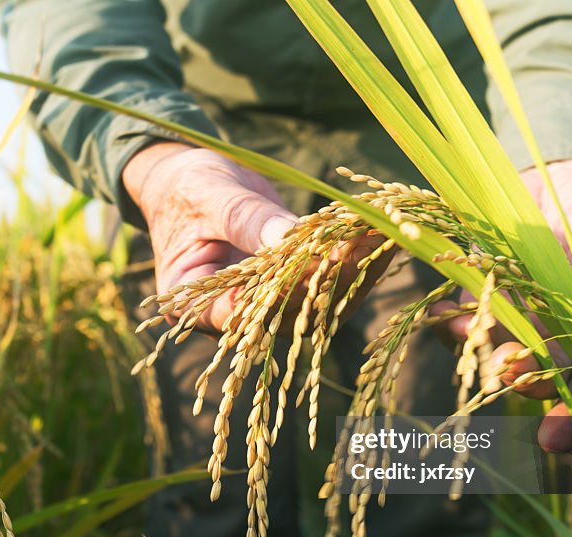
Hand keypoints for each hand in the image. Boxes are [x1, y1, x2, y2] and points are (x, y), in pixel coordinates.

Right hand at [123, 142, 389, 333]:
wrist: (189, 184)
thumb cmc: (186, 189)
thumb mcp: (208, 196)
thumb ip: (245, 220)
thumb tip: (288, 238)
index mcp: (196, 305)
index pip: (242, 313)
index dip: (282, 292)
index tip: (319, 262)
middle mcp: (235, 318)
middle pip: (289, 312)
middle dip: (331, 276)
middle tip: (366, 241)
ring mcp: (268, 307)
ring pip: (318, 303)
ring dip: (354, 269)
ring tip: (385, 232)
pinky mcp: (293, 289)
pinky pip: (328, 282)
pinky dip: (355, 257)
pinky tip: (380, 230)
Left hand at [434, 160, 571, 451]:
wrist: (550, 176)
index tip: (562, 433)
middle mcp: (562, 335)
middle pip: (550, 376)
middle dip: (531, 382)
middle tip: (513, 376)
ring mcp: (519, 321)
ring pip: (503, 358)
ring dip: (489, 359)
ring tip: (481, 350)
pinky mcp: (482, 302)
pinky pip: (466, 326)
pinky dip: (455, 328)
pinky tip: (448, 319)